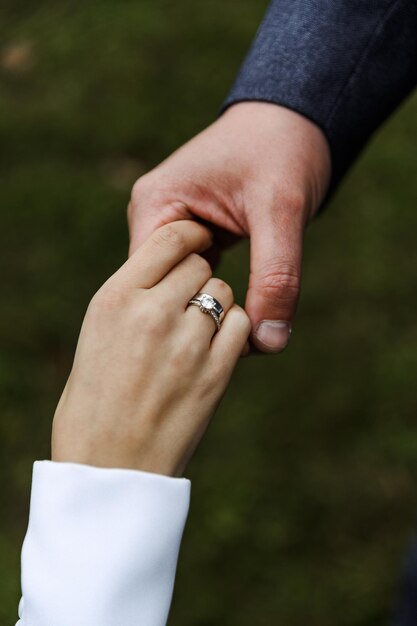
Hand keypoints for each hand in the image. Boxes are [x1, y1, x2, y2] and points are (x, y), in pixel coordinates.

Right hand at [51, 221, 250, 476]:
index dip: (188, 236)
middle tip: (190, 297)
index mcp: (114, 298)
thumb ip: (133, 298)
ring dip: (217, 303)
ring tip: (198, 329)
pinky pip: (241, 324)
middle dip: (199, 275)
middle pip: (200, 264)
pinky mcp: (215, 372)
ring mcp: (186, 343)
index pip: (168, 237)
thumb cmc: (94, 402)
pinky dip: (235, 328)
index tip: (196, 242)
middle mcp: (150, 312)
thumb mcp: (97, 336)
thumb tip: (166, 271)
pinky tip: (216, 345)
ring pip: (223, 292)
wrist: (108, 467)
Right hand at [128, 102, 330, 352]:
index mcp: (155, 205)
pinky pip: (199, 278)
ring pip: (182, 288)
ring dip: (210, 306)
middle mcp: (154, 218)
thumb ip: (275, 277)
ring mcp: (173, 227)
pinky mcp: (195, 235)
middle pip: (163, 289)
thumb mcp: (281, 213)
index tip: (223, 341)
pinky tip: (239, 310)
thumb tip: (270, 344)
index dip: (185, 315)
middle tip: (237, 341)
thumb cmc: (283, 150)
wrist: (295, 118)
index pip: (150, 282)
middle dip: (199, 313)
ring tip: (237, 330)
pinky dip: (219, 294)